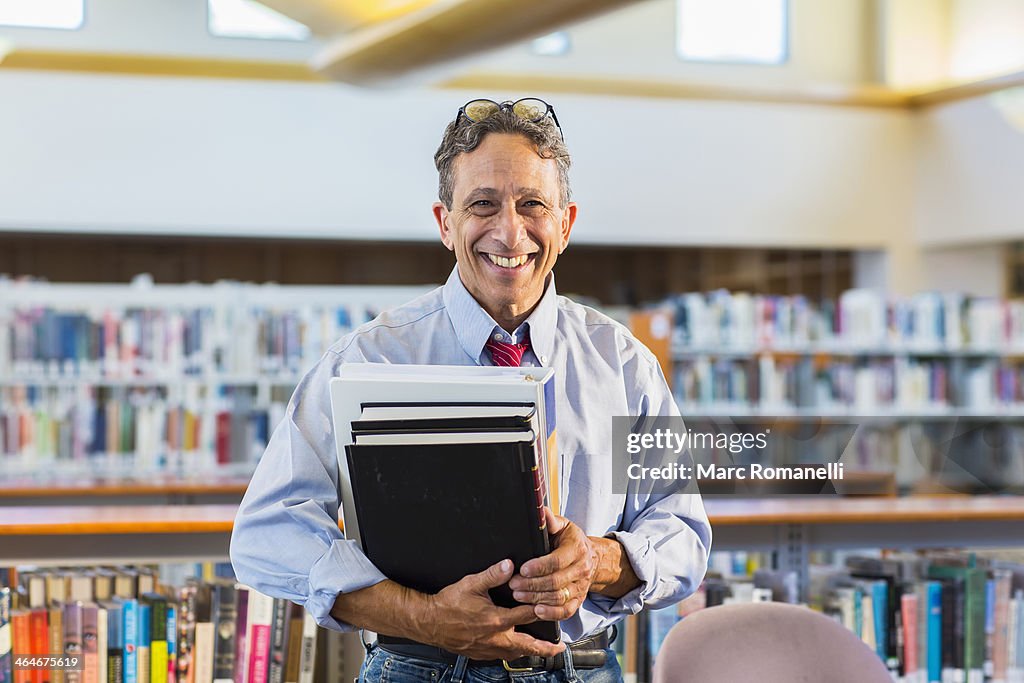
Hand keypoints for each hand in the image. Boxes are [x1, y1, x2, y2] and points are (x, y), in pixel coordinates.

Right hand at [421, 559, 565, 660]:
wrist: (429, 622)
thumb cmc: (448, 603)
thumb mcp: (471, 584)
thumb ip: (492, 575)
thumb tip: (509, 565)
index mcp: (496, 620)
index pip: (528, 615)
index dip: (543, 610)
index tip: (554, 608)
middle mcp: (495, 638)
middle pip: (528, 645)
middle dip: (545, 648)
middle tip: (559, 649)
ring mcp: (488, 648)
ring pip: (516, 653)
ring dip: (530, 651)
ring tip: (542, 651)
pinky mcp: (480, 653)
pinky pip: (502, 657)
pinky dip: (513, 653)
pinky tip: (515, 649)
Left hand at [508, 509, 597, 620]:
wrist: (592, 557)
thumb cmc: (571, 540)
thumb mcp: (563, 526)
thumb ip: (550, 521)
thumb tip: (540, 511)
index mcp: (577, 549)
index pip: (557, 560)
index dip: (539, 566)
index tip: (522, 569)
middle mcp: (581, 569)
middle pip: (556, 581)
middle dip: (532, 584)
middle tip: (513, 584)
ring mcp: (581, 586)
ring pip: (559, 597)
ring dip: (537, 598)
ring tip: (518, 595)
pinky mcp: (579, 600)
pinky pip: (566, 611)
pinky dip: (552, 613)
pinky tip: (537, 610)